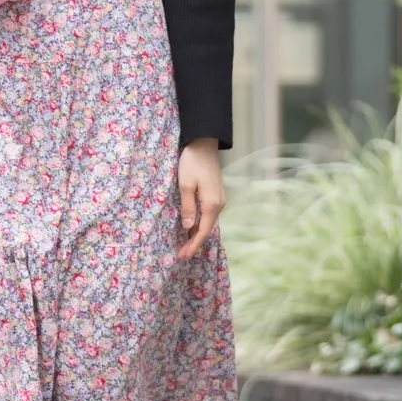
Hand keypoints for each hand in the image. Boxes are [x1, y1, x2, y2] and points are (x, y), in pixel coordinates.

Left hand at [177, 138, 224, 261]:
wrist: (204, 144)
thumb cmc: (192, 162)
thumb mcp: (185, 185)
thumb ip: (187, 207)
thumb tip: (188, 228)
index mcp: (211, 204)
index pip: (203, 231)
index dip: (193, 245)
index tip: (183, 256)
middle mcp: (219, 204)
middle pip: (207, 229)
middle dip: (195, 243)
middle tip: (182, 255)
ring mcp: (219, 199)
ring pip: (208, 222)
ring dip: (197, 234)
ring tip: (185, 245)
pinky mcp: (216, 194)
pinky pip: (208, 214)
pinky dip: (200, 224)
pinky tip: (192, 228)